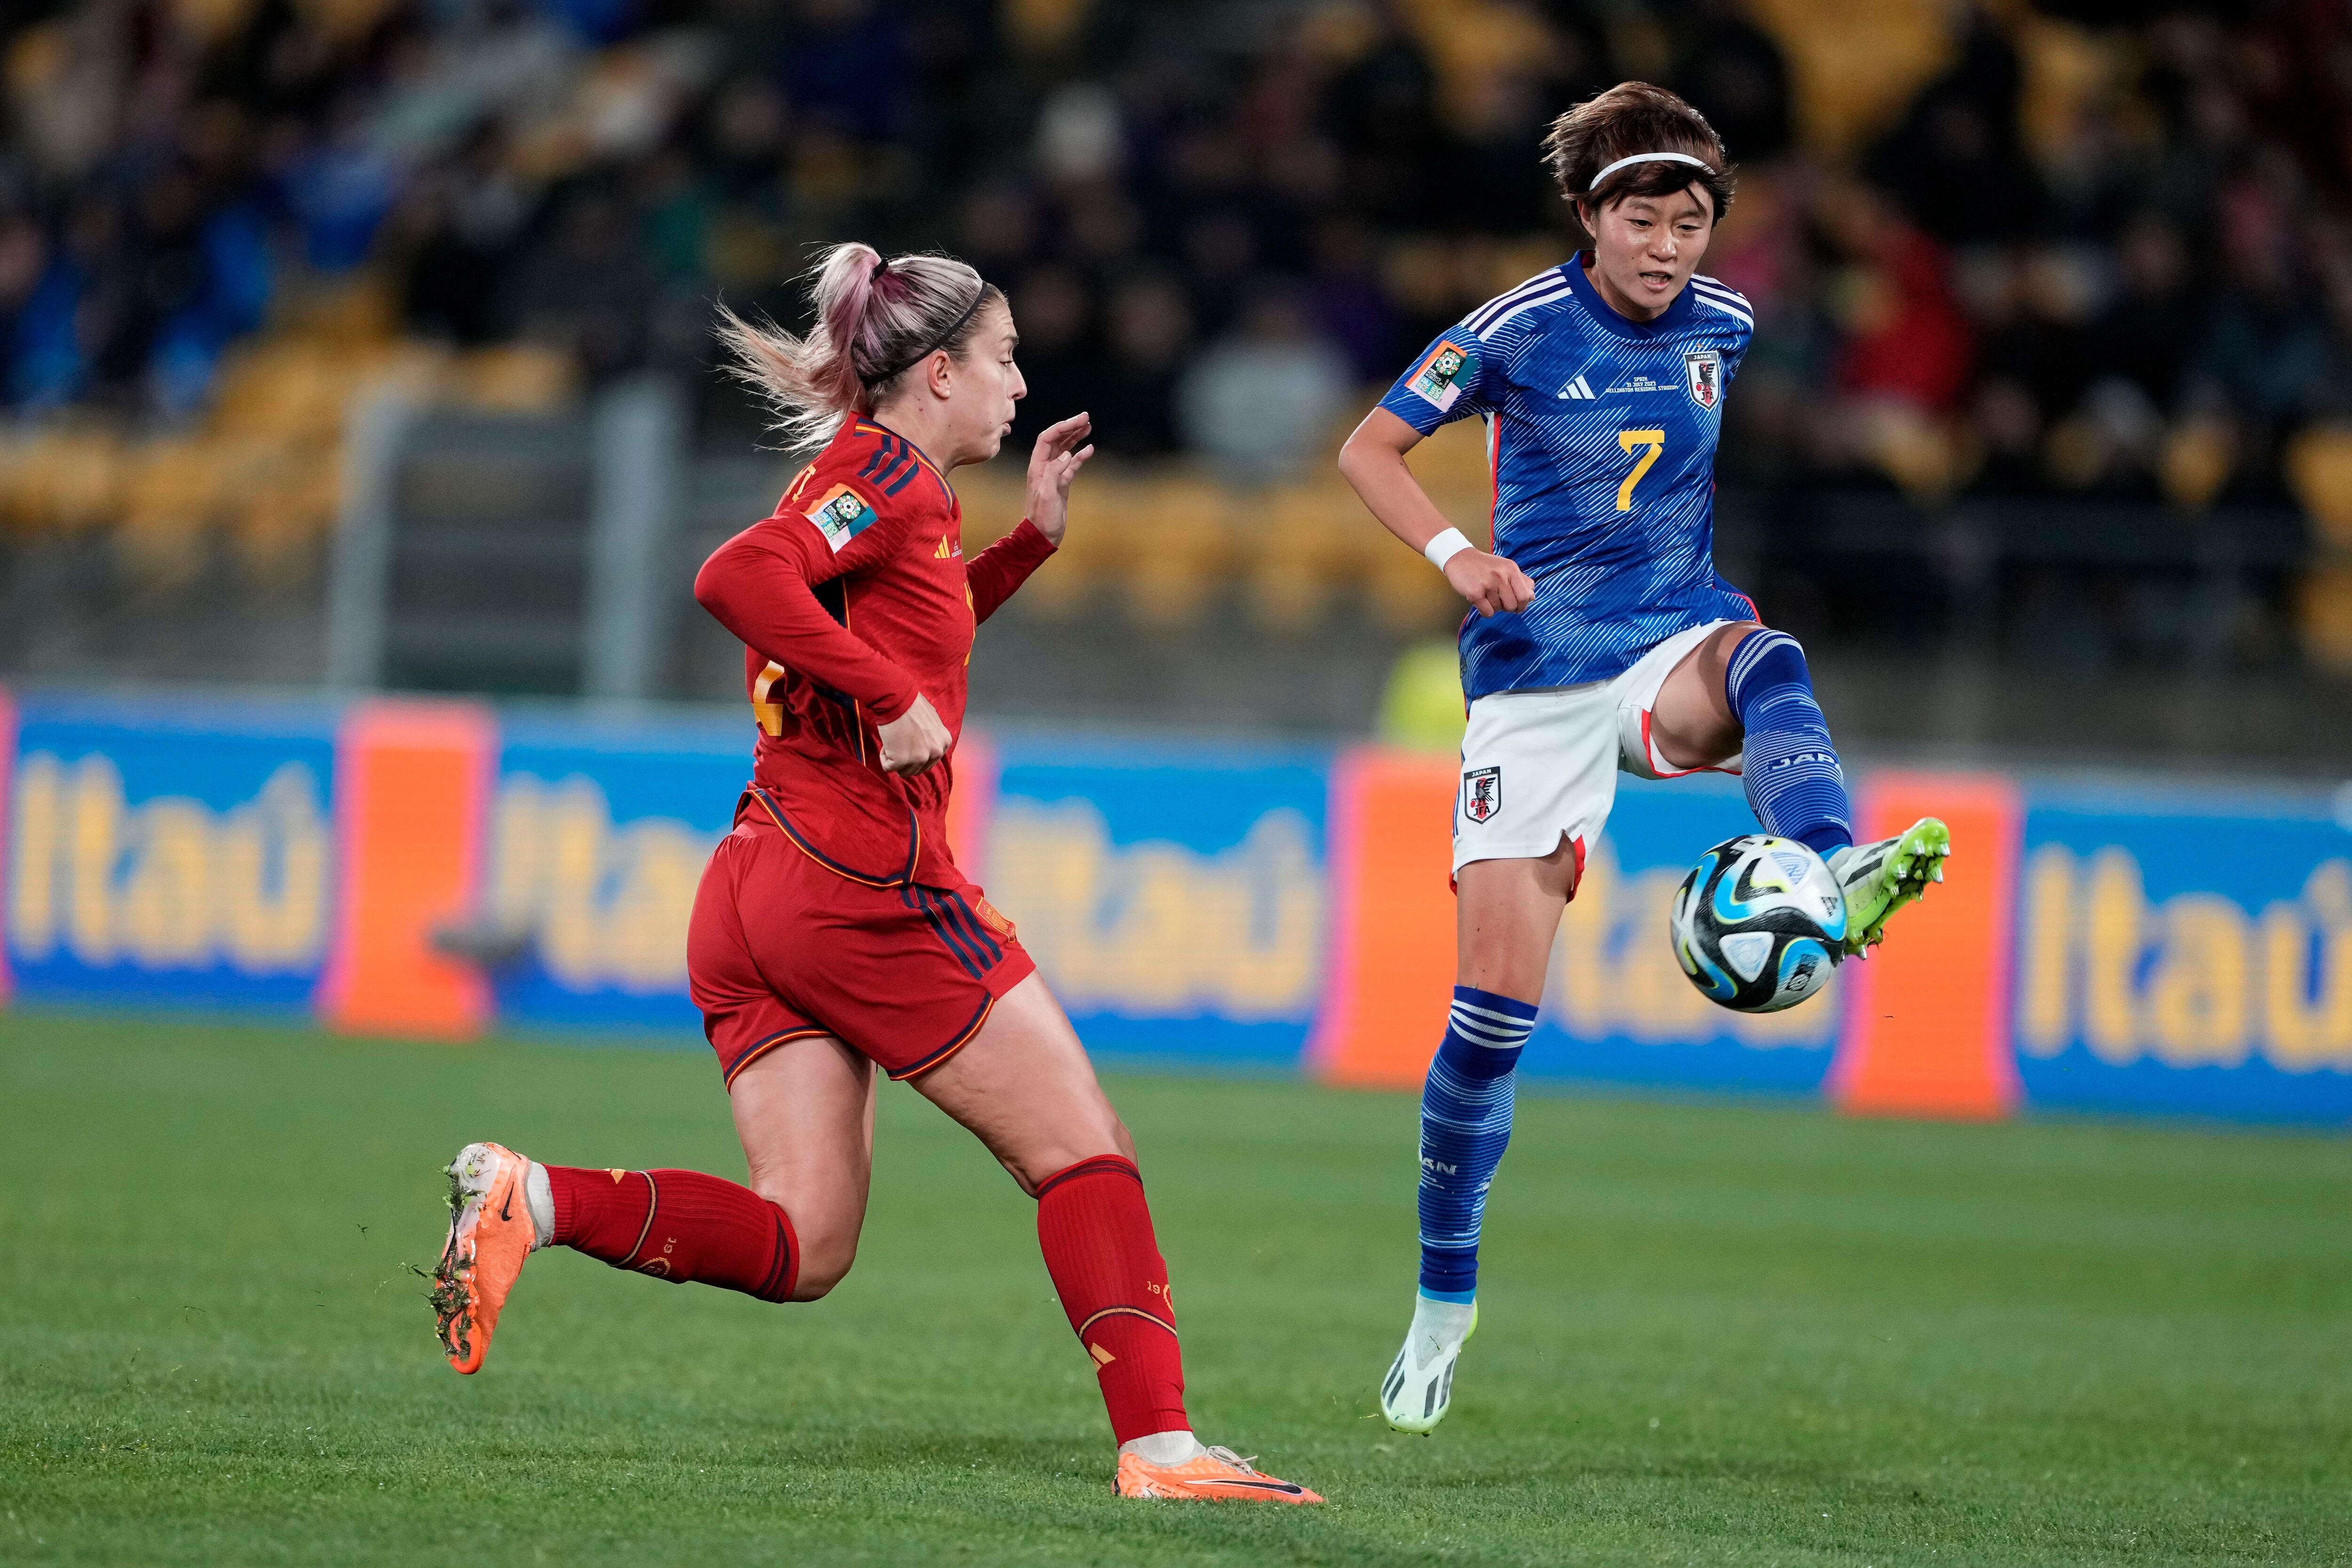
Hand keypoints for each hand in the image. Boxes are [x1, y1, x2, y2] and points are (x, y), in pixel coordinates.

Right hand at [876, 693, 951, 775]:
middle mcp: (935, 752)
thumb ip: (932, 737)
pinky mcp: (902, 760)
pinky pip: (888, 767)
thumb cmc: (911, 704)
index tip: (909, 741)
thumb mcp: (932, 721)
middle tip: (899, 743)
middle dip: (906, 761)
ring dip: (895, 760)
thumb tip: (926, 746)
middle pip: (918, 769)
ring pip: (904, 772)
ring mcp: (919, 758)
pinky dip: (884, 757)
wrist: (897, 699)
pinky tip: (887, 743)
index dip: (916, 754)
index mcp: (944, 743)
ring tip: (893, 741)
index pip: (930, 761)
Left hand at [1024, 413, 1094, 545]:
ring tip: (1088, 427)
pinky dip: (1081, 455)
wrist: (1042, 536)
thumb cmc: (1042, 518)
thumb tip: (1068, 454)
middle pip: (1056, 440)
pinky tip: (1090, 449)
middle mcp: (1044, 467)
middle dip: (1070, 427)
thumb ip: (1055, 472)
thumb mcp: (1047, 494)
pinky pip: (1072, 465)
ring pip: (1065, 450)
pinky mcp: (1062, 483)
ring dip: (1075, 437)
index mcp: (1038, 466)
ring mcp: (1053, 475)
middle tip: (1086, 417)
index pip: (1048, 438)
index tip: (1078, 420)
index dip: (1062, 426)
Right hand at [1444, 549, 1535, 616]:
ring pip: (1499, 609)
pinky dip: (1486, 611)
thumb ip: (1522, 580)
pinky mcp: (1474, 593)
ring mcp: (1487, 584)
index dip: (1522, 605)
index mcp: (1511, 569)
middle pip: (1512, 605)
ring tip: (1488, 596)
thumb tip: (1532, 596)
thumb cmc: (1485, 565)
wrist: (1460, 558)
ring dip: (1494, 607)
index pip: (1524, 596)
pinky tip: (1481, 601)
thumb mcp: (1506, 567)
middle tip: (1501, 602)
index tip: (1517, 606)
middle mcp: (1500, 576)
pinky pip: (1487, 612)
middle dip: (1508, 608)